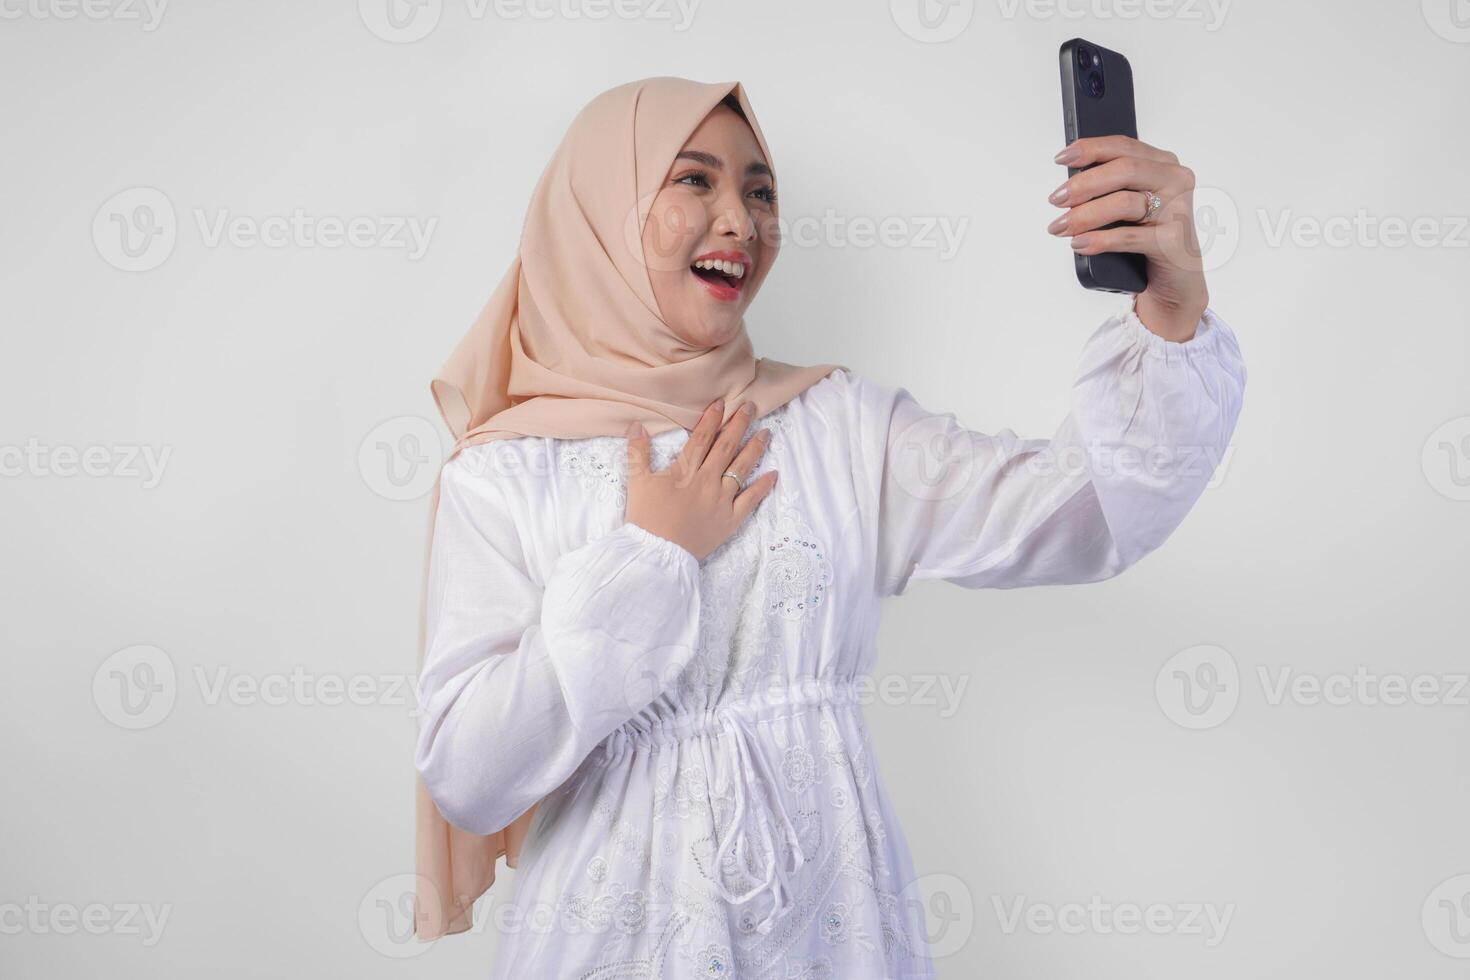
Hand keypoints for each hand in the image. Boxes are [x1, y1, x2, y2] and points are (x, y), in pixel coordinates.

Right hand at [624, 397, 776, 562]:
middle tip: (751, 407)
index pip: (702, 438)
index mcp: (686, 470)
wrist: (658, 554)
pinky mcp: (730, 520)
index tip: (722, 403)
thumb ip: (637, 452)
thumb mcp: (637, 482)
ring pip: (742, 468)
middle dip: (739, 424)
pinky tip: (774, 474)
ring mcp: (722, 500)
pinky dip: (763, 487)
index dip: (712, 418)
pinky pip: (751, 500)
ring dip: (755, 448)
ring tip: (766, 432)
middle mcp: (708, 480)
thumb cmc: (646, 518)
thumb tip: (637, 425)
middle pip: (727, 447)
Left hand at [1048, 135, 1209, 341]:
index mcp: (1164, 165)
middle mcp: (1175, 181)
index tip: (1062, 158)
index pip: (1124, 146)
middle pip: (1124, 170)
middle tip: (1056, 199)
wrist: (1176, 280)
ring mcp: (1178, 210)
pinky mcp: (1173, 241)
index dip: (1091, 149)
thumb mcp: (1129, 206)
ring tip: (1060, 227)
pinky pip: (1129, 237)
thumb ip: (1110, 188)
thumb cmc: (1148, 238)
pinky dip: (1099, 240)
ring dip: (1084, 215)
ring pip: (1124, 203)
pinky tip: (1080, 244)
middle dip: (1084, 184)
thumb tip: (1069, 185)